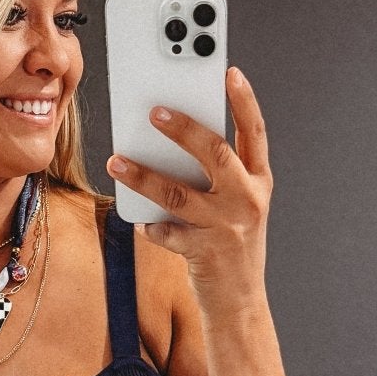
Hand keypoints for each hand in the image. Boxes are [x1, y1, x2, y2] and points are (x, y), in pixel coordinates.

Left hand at [105, 65, 271, 312]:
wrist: (240, 304)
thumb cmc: (231, 246)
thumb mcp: (238, 208)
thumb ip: (218, 177)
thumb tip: (173, 142)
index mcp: (259, 184)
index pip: (254, 134)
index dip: (244, 102)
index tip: (230, 72)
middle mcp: (247, 201)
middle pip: (215, 153)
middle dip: (183, 129)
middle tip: (154, 111)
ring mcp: (226, 228)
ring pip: (178, 193)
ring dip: (143, 175)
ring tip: (117, 162)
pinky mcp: (205, 253)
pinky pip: (167, 233)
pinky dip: (149, 226)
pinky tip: (138, 221)